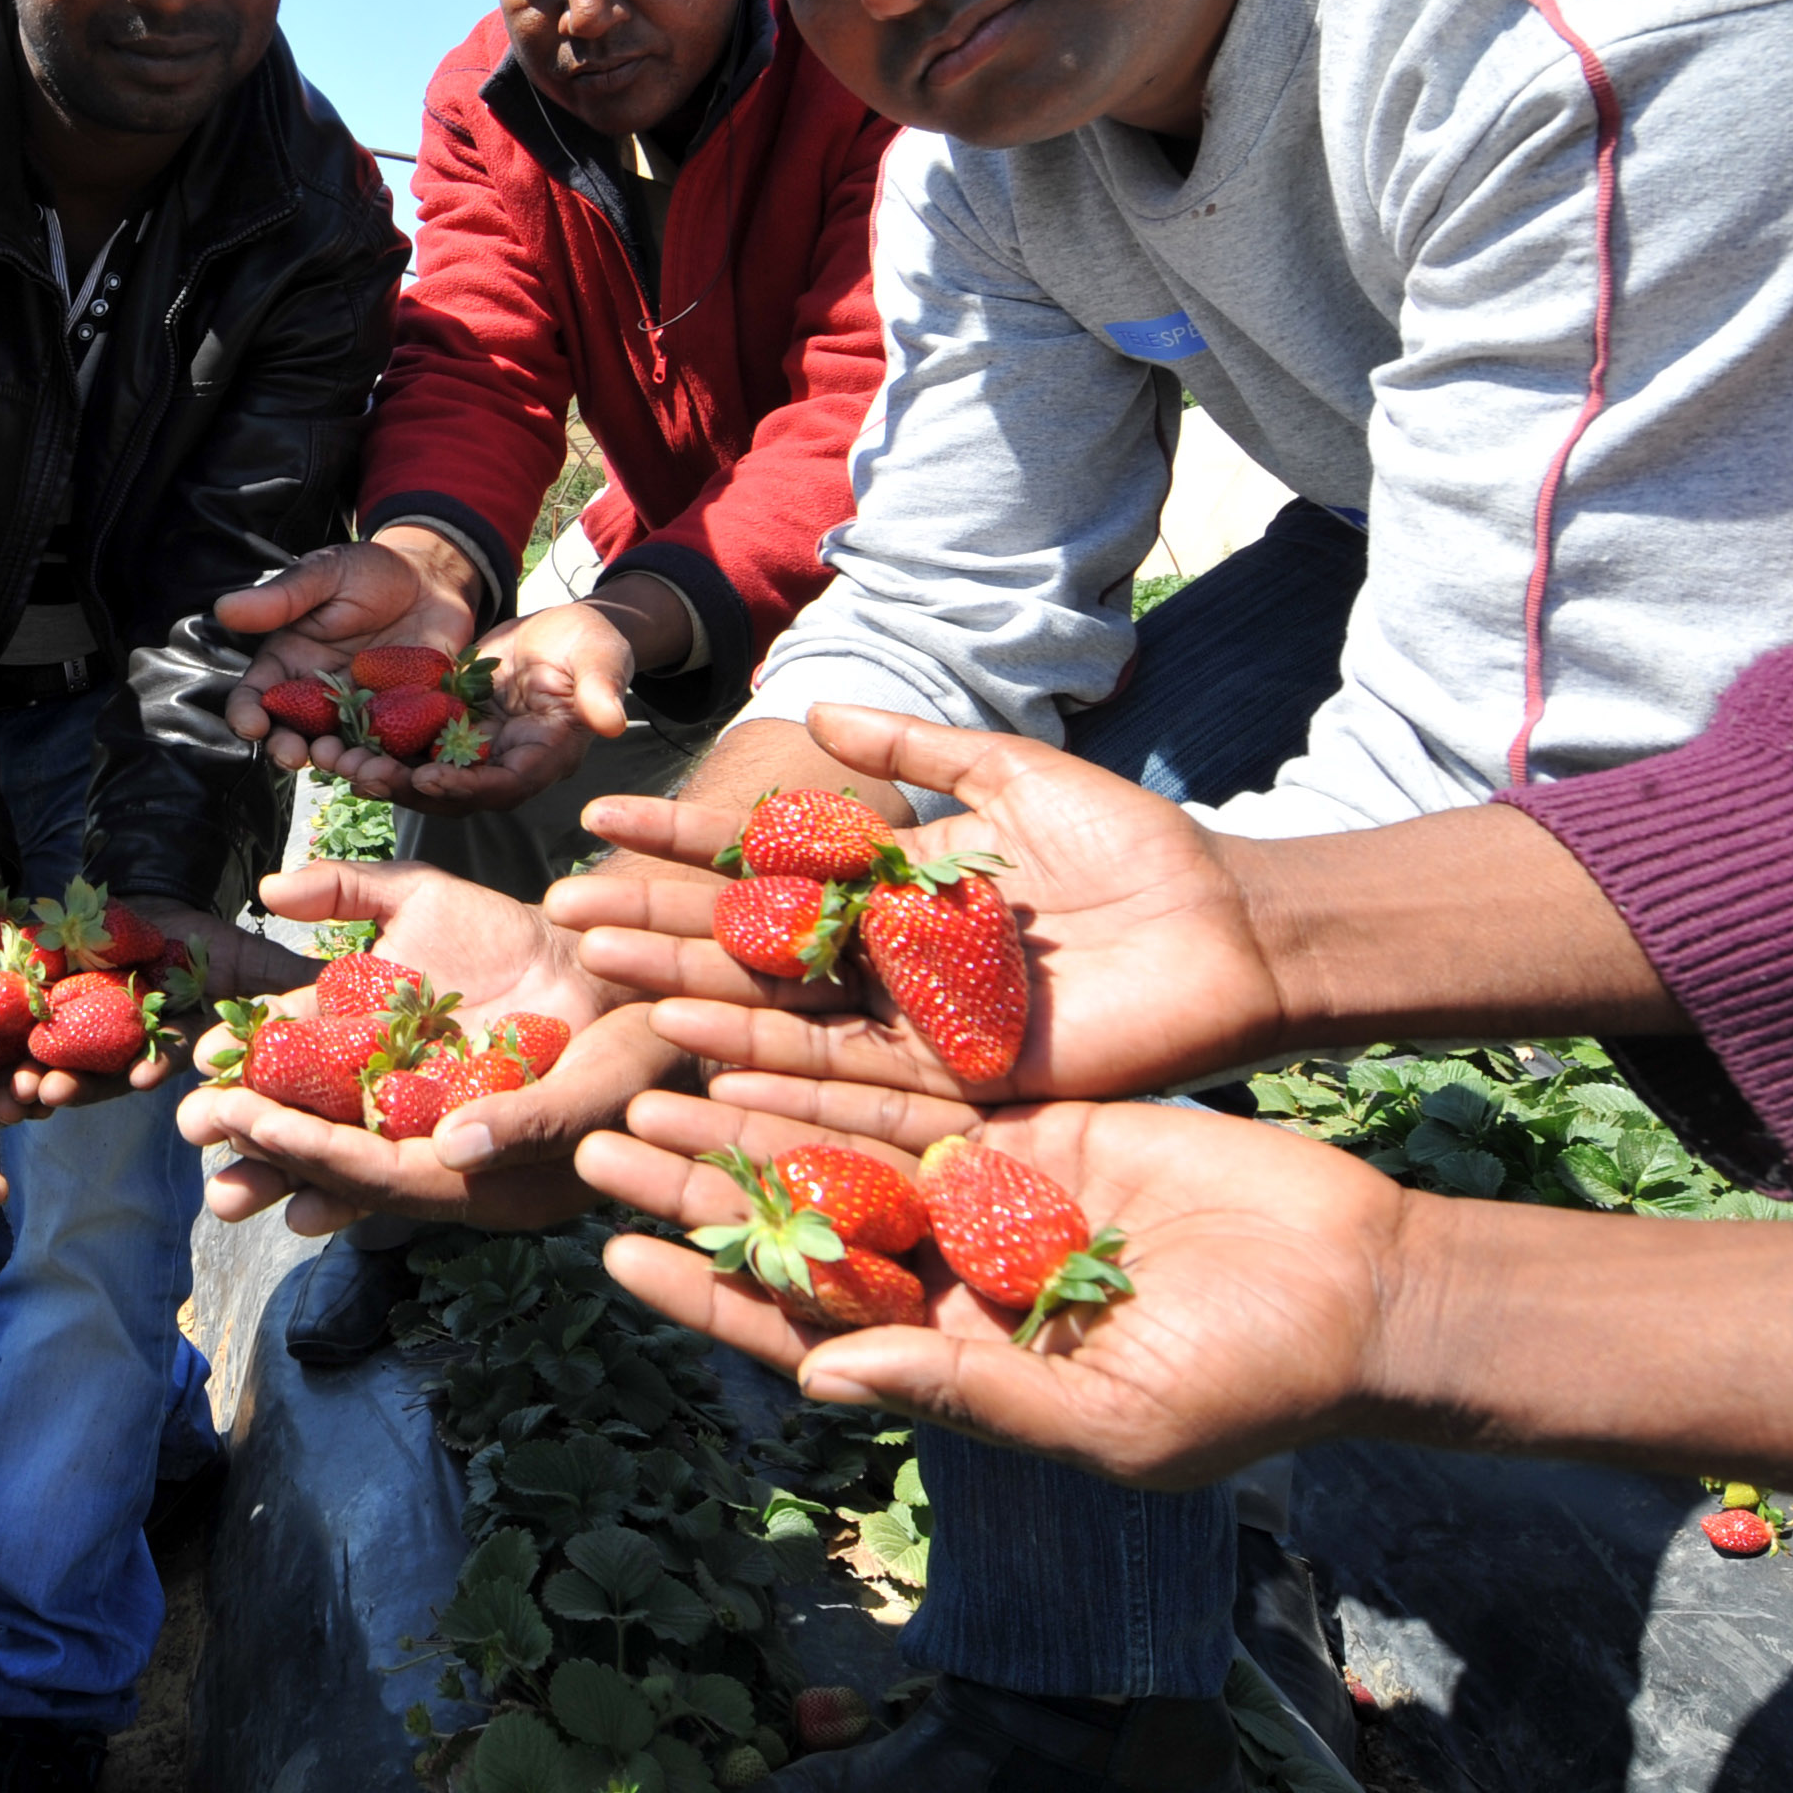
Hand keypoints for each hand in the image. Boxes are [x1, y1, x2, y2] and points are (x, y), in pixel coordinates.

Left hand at [0, 901, 309, 1121]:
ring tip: (0, 1075)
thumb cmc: (188, 933)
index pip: (158, 1061)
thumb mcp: (237, 952)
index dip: (148, 1069)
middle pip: (91, 1078)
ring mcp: (65, 1048)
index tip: (141, 1074)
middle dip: (72, 1084)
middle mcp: (114, 1061)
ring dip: (18, 1075)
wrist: (118, 902)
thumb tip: (345, 995)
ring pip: (39, 1067)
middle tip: (50, 1088)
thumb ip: (278, 978)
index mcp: (163, 1048)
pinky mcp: (17, 1025)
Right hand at [177, 859, 646, 1232]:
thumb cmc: (502, 934)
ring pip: (331, 1158)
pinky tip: (312, 1215)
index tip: (195, 1073)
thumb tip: (267, 892)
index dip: (235, 1065)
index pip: (275, 1052)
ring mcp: (406, 1122)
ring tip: (231, 1195)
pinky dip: (352, 1201)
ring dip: (280, 1175)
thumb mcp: (418, 897)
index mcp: (345, 1028)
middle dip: (241, 1135)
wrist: (589, 969)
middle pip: (290, 1117)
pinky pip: (399, 1184)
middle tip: (197, 1137)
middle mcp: (365, 1084)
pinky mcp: (456, 1153)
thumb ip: (346, 888)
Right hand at [213, 536, 480, 772]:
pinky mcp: (399, 722)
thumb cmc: (369, 572)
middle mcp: (316, 697)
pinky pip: (390, 750)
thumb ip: (280, 598)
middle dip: (287, 749)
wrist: (432, 580)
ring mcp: (357, 714)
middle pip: (291, 734)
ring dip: (339, 763)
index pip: (255, 696)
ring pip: (340, 750)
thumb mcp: (324, 575)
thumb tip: (224, 608)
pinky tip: (394, 766)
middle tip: (294, 756)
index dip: (246, 713)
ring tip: (346, 765)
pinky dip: (390, 763)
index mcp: (287, 664)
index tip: (251, 724)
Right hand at [554, 703, 1285, 1102]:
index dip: (685, 846)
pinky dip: (767, 1060)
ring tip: (599, 967)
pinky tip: (694, 1038)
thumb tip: (819, 712)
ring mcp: (912, 1026)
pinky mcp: (952, 1080)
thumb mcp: (1011, 775)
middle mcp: (886, 963)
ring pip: (775, 1009)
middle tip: (561, 909)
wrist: (1231, 929)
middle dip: (654, 923)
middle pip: (748, 944)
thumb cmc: (1133, 850)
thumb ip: (916, 750)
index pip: (766, 864)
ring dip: (683, 988)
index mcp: (895, 890)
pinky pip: (844, 1073)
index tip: (601, 820)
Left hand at [582, 1094, 1393, 1490]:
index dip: (706, 1294)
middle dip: (694, 1183)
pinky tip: (757, 1030)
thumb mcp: (1102, 1414)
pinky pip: (911, 1088)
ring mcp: (983, 1196)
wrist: (1357, 1294)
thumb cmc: (1245, 1385)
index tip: (612, 1254)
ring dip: (742, 1109)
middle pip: (792, 1224)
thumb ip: (963, 1388)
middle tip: (591, 1140)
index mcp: (947, 1358)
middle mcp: (945, 1275)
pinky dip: (836, 1061)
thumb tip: (823, 1377)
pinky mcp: (1030, 1127)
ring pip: (833, 1145)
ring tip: (643, 1071)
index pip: (795, 1327)